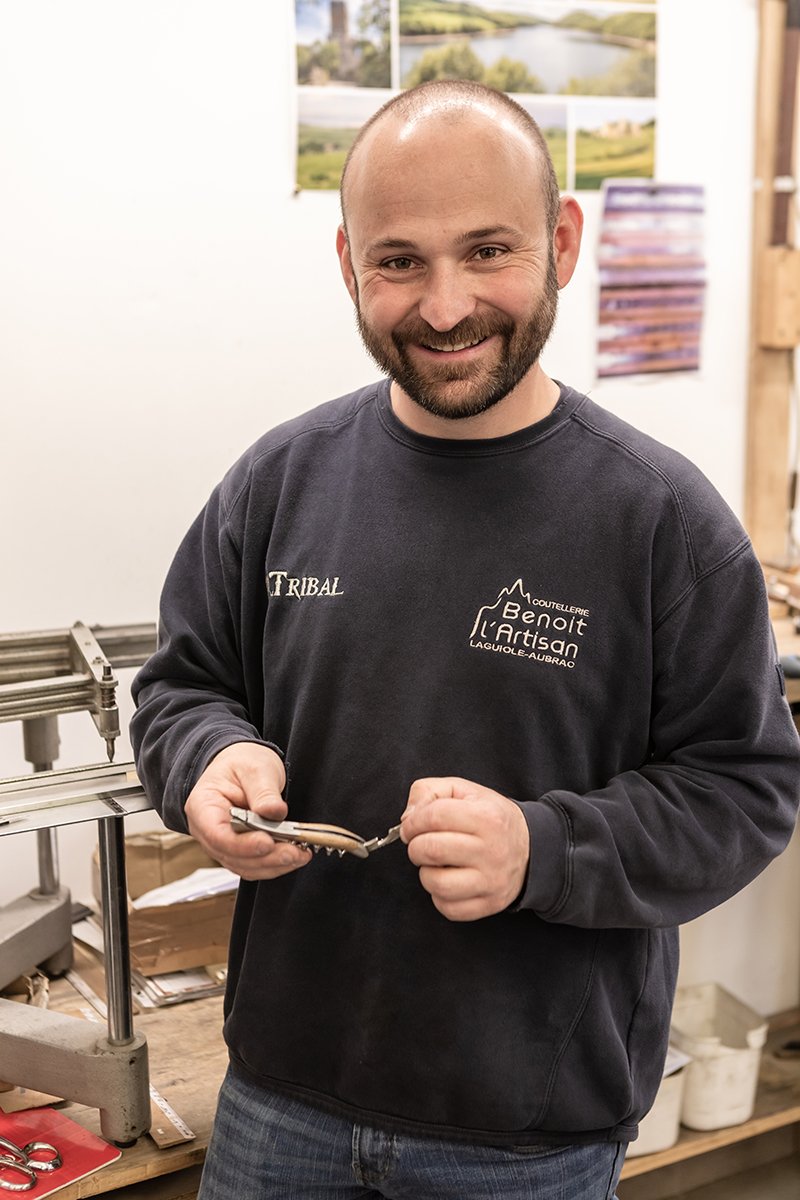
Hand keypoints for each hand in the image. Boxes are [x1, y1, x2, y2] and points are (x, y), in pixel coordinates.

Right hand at [184, 742, 310, 880]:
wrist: (242, 765)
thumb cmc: (241, 763)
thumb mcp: (255, 768)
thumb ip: (263, 792)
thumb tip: (273, 812)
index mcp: (203, 805)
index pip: (217, 834)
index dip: (242, 845)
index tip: (267, 843)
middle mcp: (207, 830)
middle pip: (232, 855)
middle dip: (265, 858)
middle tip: (293, 852)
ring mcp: (221, 843)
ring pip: (244, 865)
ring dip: (273, 865)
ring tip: (298, 854)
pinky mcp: (238, 850)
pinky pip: (254, 865)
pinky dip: (274, 864)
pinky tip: (293, 857)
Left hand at [401, 777, 529, 920]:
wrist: (530, 847)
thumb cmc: (490, 817)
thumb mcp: (464, 791)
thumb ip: (429, 792)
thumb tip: (407, 818)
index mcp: (487, 817)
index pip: (434, 817)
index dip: (413, 821)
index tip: (410, 826)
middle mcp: (492, 851)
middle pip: (432, 850)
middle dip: (415, 846)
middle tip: (421, 843)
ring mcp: (492, 881)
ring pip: (436, 883)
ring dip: (426, 872)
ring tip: (435, 863)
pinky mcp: (489, 904)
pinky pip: (448, 908)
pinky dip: (439, 895)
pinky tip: (448, 879)